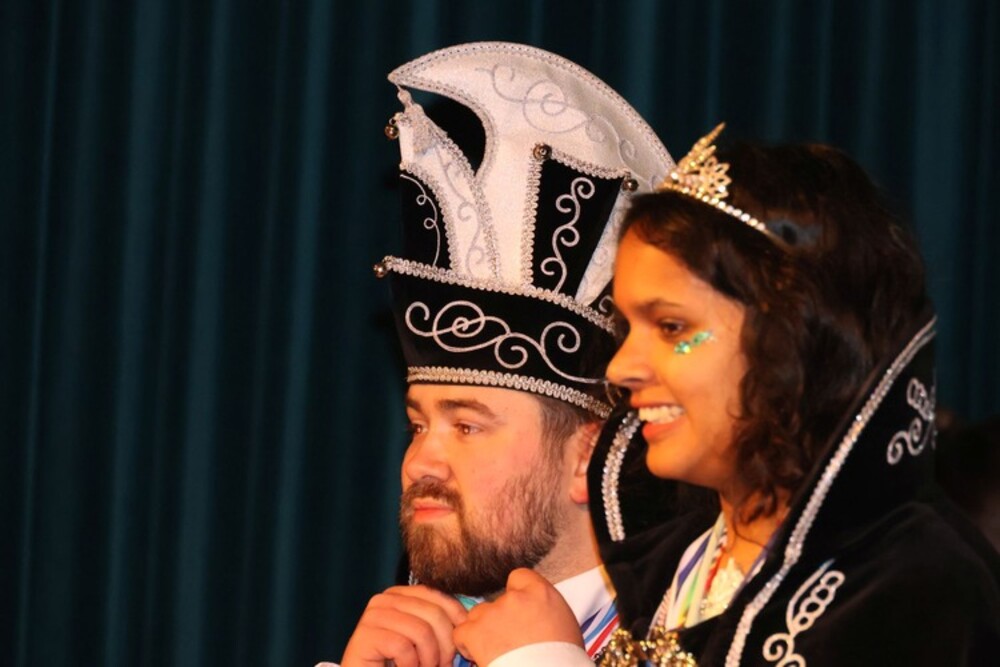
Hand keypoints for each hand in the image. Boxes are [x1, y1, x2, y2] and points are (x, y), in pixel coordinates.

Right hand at [340, 585, 467, 666]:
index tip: (460, 645)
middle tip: (443, 666)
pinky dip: (410, 665)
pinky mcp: (364, 636)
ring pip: (421, 631)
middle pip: (433, 614)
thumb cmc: (398, 662)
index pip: (438, 596)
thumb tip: (469, 618)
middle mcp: (384, 599)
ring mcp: (372, 615)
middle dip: (445, 646)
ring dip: (429, 659)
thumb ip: (440, 625)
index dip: (456, 620)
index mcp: (400, 594)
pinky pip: (402, 647)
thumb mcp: (423, 639)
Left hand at [453, 569, 582, 664]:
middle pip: (498, 600)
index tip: (519, 612)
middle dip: (500, 617)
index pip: (518, 578)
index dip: (516, 595)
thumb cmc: (563, 659)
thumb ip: (544, 608)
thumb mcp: (564, 623)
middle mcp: (515, 598)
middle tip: (510, 639)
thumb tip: (534, 612)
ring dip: (483, 630)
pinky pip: (461, 632)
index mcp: (540, 592)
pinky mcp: (475, 633)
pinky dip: (467, 644)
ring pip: (478, 615)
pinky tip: (479, 655)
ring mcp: (493, 614)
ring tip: (495, 650)